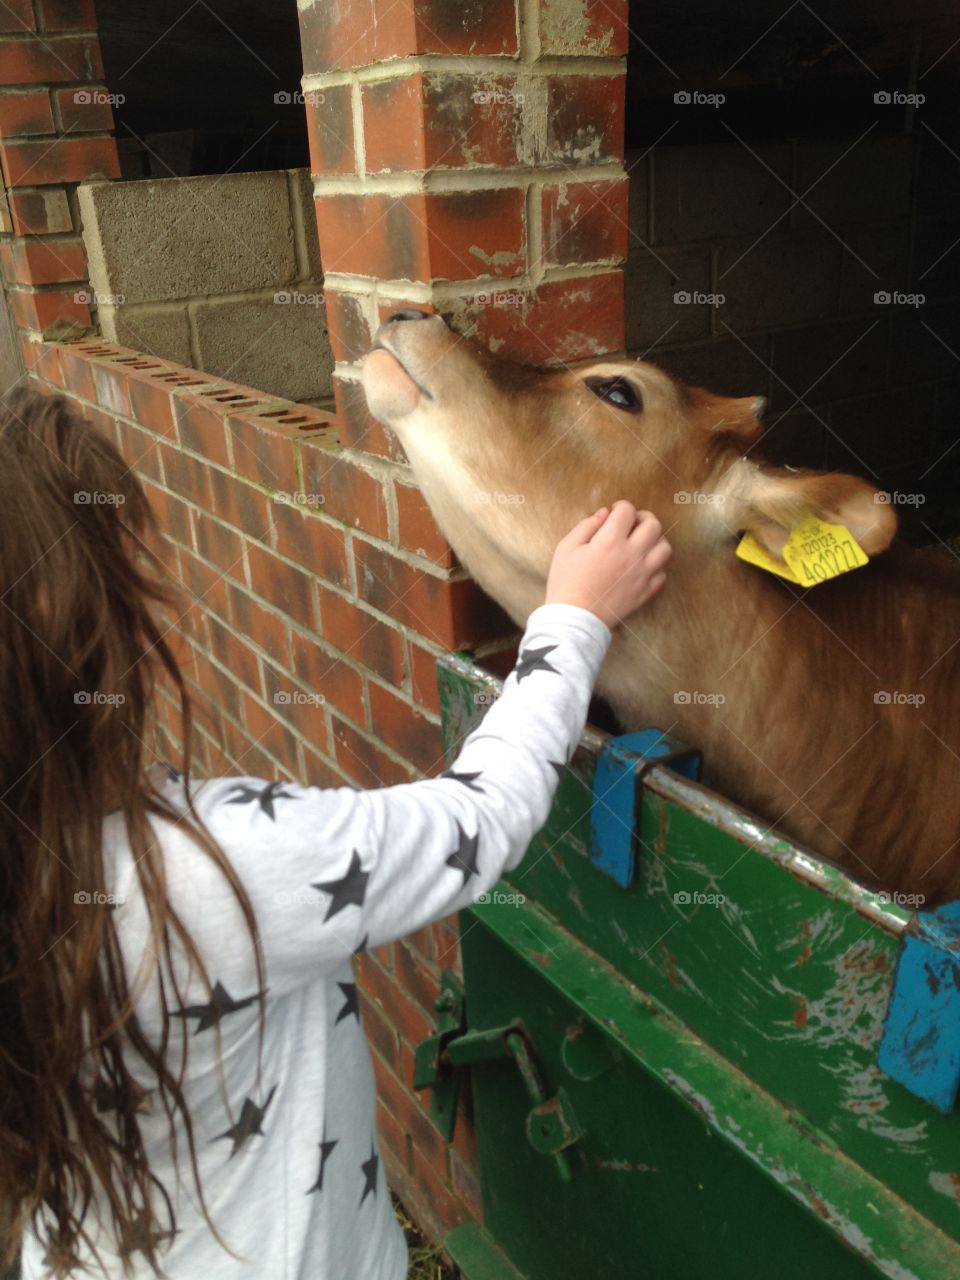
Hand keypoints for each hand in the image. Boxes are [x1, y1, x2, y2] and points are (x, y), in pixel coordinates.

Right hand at [545, 501, 670, 627]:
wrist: (574, 619)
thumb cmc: (566, 582)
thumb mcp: (566, 548)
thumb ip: (586, 526)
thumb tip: (604, 513)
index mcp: (610, 541)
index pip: (627, 511)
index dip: (621, 507)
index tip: (614, 512)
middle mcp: (632, 555)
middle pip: (653, 525)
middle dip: (643, 518)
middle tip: (632, 523)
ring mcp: (642, 575)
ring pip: (665, 548)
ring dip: (655, 540)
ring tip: (642, 543)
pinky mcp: (645, 592)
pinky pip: (662, 574)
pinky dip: (656, 566)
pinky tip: (642, 566)